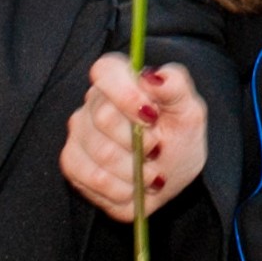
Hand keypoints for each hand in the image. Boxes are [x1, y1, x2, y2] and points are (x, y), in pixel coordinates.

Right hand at [58, 56, 204, 222]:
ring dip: (135, 171)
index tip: (152, 116)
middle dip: (139, 142)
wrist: (172, 175)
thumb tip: (154, 77)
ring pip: (101, 154)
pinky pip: (94, 179)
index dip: (127, 94)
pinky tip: (134, 186)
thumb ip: (176, 88)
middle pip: (104, 117)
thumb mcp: (189, 111)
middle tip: (157, 150)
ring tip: (151, 173)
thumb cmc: (179, 136)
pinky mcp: (72, 164)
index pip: (106, 71)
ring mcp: (79, 133)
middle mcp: (93, 102)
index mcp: (121, 80)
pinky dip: (122, 189)